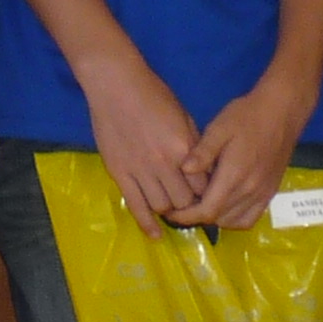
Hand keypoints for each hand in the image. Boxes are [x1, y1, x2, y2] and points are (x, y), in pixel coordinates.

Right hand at [79, 55, 206, 235]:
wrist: (116, 86)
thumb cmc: (153, 95)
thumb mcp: (184, 118)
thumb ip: (194, 146)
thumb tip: (201, 171)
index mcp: (184, 149)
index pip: (203, 185)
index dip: (206, 193)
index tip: (206, 195)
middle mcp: (164, 165)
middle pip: (184, 201)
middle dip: (189, 205)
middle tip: (189, 205)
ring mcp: (140, 171)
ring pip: (161, 206)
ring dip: (169, 210)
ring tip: (171, 208)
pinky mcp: (120, 174)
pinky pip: (136, 206)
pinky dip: (147, 224)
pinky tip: (154, 235)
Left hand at [170, 76, 304, 230]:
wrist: (282, 111)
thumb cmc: (247, 116)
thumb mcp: (220, 128)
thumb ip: (203, 152)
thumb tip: (185, 170)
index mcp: (234, 176)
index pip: (207, 210)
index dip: (186, 217)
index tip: (170, 213)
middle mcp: (250, 191)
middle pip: (218, 218)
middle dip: (196, 217)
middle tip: (181, 206)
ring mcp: (262, 194)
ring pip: (232, 221)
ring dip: (214, 218)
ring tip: (200, 204)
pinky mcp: (270, 193)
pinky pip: (250, 219)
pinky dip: (233, 219)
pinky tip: (224, 206)